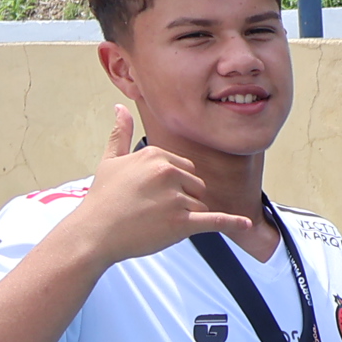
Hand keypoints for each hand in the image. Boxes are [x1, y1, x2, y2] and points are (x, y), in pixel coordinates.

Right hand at [75, 105, 252, 263]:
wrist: (94, 232)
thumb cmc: (103, 198)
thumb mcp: (111, 160)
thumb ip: (121, 134)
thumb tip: (120, 108)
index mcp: (156, 155)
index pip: (186, 169)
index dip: (173, 184)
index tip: (151, 192)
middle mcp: (168, 172)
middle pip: (196, 186)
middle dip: (182, 199)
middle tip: (152, 208)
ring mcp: (176, 198)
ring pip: (200, 205)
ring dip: (185, 216)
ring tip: (156, 220)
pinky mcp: (182, 223)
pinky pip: (215, 221)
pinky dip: (232, 223)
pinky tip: (247, 225)